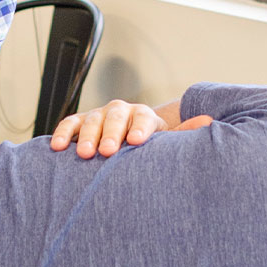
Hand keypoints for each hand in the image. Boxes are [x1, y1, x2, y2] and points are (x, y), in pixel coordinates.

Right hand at [49, 98, 212, 158]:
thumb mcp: (165, 140)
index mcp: (143, 116)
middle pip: (115, 117)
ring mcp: (98, 116)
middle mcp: (120, 112)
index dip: (140, 129)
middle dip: (111, 133)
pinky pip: (68, 124)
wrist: (126, 138)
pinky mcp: (79, 123)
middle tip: (109, 150)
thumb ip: (184, 133)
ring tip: (84, 154)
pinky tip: (57, 147)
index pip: (143, 118)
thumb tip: (209, 122)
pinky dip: (62, 134)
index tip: (137, 142)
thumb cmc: (147, 146)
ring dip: (86, 136)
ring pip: (91, 121)